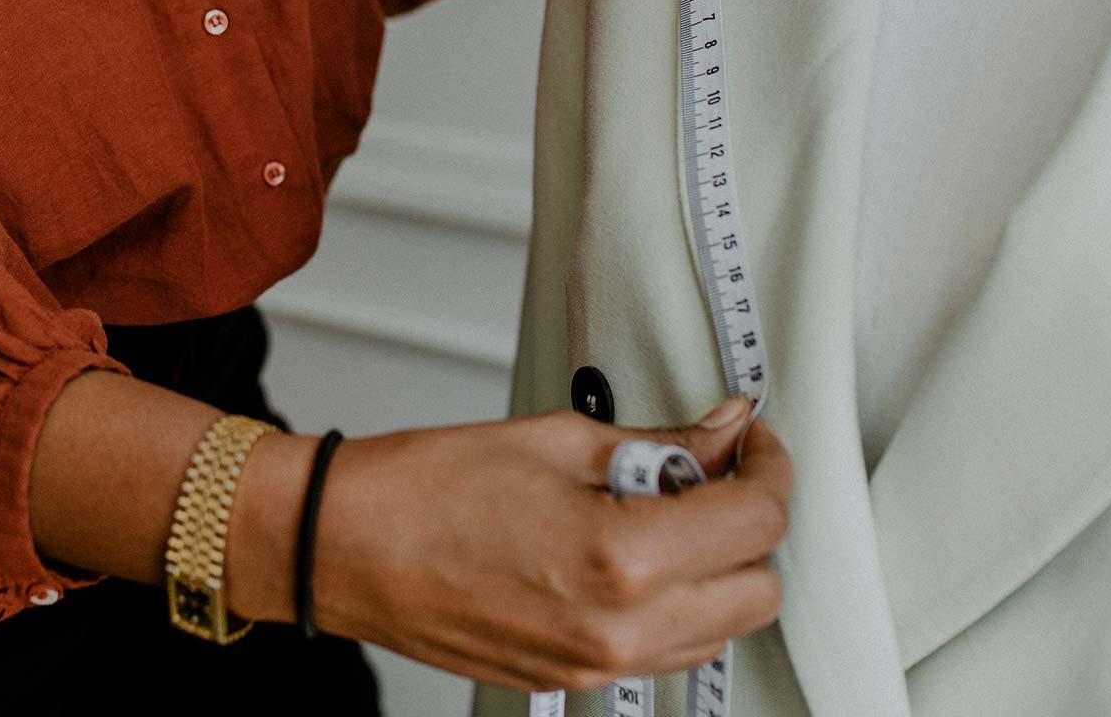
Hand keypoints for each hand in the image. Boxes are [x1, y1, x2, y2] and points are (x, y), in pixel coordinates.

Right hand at [297, 402, 790, 691]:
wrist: (342, 546)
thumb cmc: (426, 486)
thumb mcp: (557, 439)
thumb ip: (658, 444)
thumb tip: (724, 432)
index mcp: (623, 559)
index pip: (756, 521)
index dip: (768, 468)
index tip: (751, 440)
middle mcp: (619, 630)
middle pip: (758, 592)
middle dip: (750, 526)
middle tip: (711, 473)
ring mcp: (594, 666)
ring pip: (717, 631)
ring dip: (715, 572)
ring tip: (660, 512)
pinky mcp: (568, 679)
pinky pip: (660, 651)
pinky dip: (669, 604)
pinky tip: (624, 552)